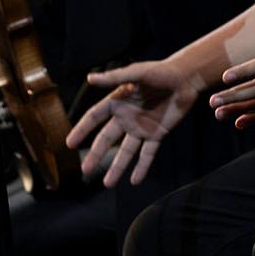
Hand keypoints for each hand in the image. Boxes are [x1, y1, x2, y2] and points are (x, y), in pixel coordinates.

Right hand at [65, 58, 199, 186]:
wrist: (185, 78)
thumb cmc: (159, 71)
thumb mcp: (136, 73)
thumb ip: (114, 78)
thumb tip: (89, 78)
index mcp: (117, 102)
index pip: (94, 117)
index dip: (82, 130)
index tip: (69, 144)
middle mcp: (126, 117)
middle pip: (106, 139)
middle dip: (96, 155)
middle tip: (84, 171)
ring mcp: (141, 128)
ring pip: (125, 152)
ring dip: (117, 167)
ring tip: (107, 184)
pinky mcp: (157, 135)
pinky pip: (147, 154)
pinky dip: (141, 168)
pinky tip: (134, 181)